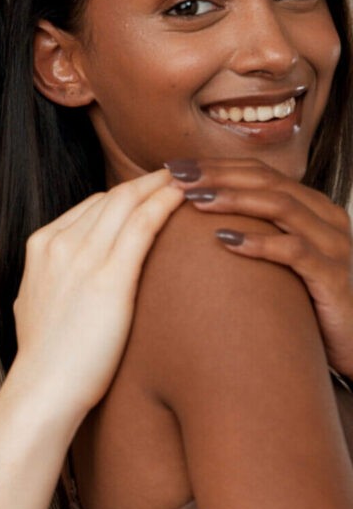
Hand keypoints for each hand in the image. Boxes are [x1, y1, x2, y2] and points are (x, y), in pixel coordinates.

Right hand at [10, 170, 185, 414]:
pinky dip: (164, 203)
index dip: (125, 196)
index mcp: (40, 247)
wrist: (43, 387)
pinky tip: (185, 196)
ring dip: (160, 185)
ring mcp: (81, 257)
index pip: (91, 207)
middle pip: (110, 198)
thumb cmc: (48, 358)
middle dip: (146, 182)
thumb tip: (77, 280)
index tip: (151, 192)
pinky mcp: (109, 277)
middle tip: (182, 172)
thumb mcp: (40, 304)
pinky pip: (142, 225)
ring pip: (127, 203)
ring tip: (192, 177)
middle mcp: (58, 243)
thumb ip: (58, 280)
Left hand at [165, 158, 352, 375]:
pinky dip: (259, 242)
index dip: (216, 165)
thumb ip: (250, 230)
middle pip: (268, 181)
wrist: (347, 343)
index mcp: (311, 207)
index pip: (261, 172)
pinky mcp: (334, 276)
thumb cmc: (302, 299)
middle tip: (176, 176)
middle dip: (219, 175)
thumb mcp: (276, 257)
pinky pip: (295, 251)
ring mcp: (334, 246)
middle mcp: (326, 218)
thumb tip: (192, 214)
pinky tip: (224, 240)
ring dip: (234, 199)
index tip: (174, 167)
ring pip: (282, 207)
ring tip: (194, 200)